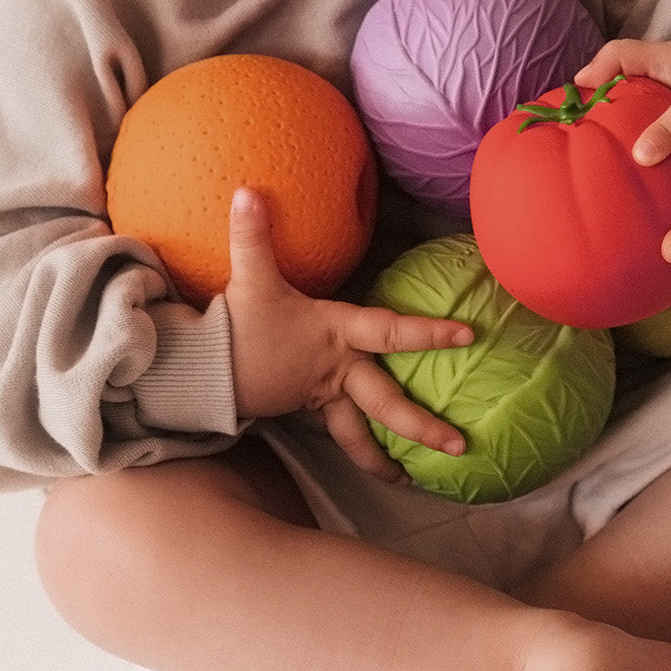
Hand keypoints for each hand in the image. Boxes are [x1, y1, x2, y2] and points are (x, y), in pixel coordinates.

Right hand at [224, 188, 470, 482]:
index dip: (428, 332)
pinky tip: (377, 459)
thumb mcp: (249, 280)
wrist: (202, 373)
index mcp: (335, 336)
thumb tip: (248, 191)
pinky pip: (339, 432)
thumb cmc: (236, 326)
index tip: (468, 335)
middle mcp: (336, 369)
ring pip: (360, 432)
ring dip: (384, 458)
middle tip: (459, 447)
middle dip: (422, 426)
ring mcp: (321, 393)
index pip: (390, 332)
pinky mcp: (305, 406)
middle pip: (384, 404)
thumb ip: (252, 235)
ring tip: (409, 479)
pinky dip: (358, 448)